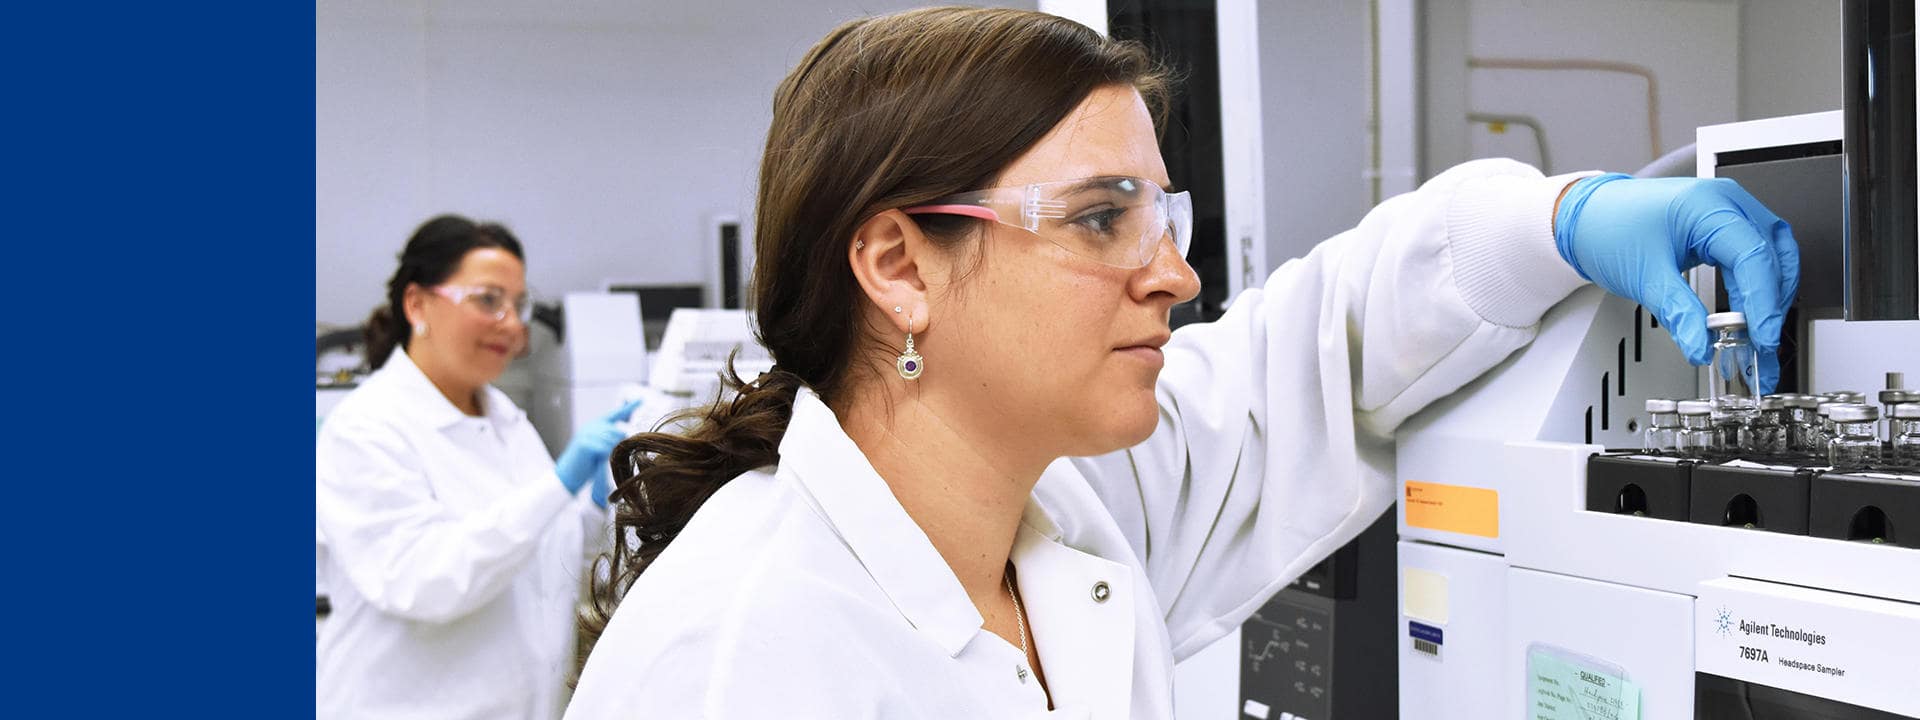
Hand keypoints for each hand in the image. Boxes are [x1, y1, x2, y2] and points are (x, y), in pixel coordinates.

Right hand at [555, 398, 643, 499]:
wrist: (567, 475)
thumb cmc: (586, 463)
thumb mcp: (601, 447)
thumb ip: (611, 438)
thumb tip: (625, 431)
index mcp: (596, 425)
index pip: (616, 414)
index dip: (629, 407)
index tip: (641, 399)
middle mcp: (591, 426)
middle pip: (618, 431)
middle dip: (619, 444)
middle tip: (609, 455)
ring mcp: (586, 434)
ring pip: (612, 440)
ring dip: (611, 451)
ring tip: (600, 458)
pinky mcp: (584, 443)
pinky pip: (604, 448)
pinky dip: (604, 455)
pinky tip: (597, 459)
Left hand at [1554, 174, 1798, 392]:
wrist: (1585, 216)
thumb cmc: (1608, 228)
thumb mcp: (1644, 276)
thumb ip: (1679, 313)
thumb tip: (1701, 347)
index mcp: (1710, 206)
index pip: (1754, 257)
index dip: (1764, 303)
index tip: (1764, 338)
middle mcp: (1727, 203)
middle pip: (1772, 256)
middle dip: (1772, 304)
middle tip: (1764, 344)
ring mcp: (1727, 212)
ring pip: (1771, 256)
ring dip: (1769, 295)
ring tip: (1759, 335)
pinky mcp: (1721, 226)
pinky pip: (1752, 256)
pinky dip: (1754, 286)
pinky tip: (1748, 314)